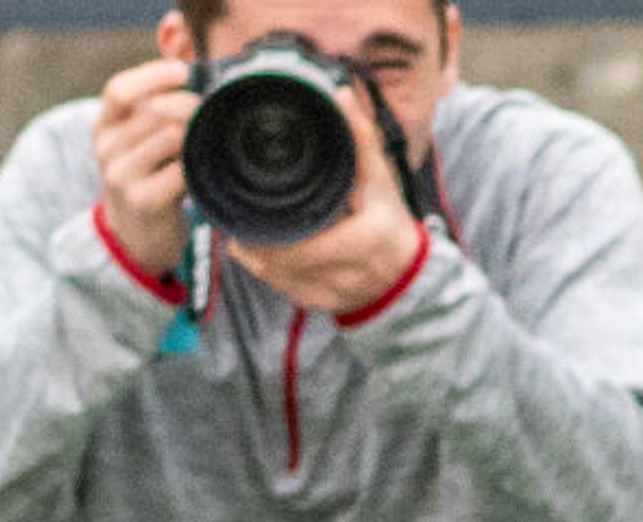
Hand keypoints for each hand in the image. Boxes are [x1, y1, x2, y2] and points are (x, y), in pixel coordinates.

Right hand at [91, 58, 197, 285]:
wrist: (133, 240)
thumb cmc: (147, 178)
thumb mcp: (136, 141)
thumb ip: (155, 108)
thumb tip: (201, 72)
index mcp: (102, 128)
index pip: (119, 90)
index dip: (153, 75)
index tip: (184, 72)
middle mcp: (106, 150)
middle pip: (156, 108)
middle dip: (190, 105)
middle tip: (209, 113)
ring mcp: (122, 177)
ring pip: (171, 134)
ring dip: (196, 134)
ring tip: (203, 144)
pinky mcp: (144, 200)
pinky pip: (182, 166)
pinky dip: (198, 163)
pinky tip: (201, 168)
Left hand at [219, 72, 426, 317]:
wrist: (404, 273)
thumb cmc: (390, 219)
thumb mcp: (381, 177)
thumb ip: (360, 139)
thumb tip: (342, 95)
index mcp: (360, 243)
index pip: (300, 246)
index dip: (269, 234)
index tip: (249, 213)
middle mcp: (343, 276)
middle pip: (279, 262)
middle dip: (256, 240)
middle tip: (237, 216)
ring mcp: (327, 295)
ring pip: (273, 277)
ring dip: (255, 254)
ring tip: (243, 229)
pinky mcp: (315, 304)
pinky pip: (279, 287)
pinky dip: (266, 268)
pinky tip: (258, 248)